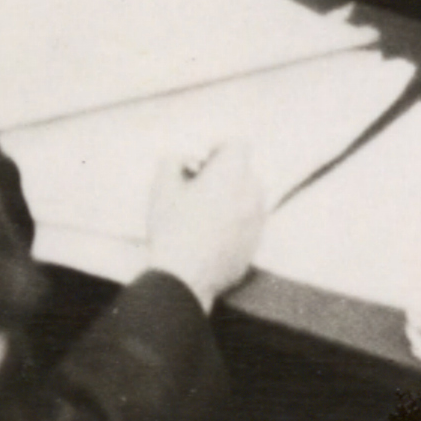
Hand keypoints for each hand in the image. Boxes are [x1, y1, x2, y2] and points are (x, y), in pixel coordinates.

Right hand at [145, 141, 266, 309]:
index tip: (202, 163)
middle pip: (243, 172)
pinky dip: (233, 225)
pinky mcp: (256, 243)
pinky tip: (208, 238)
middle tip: (196, 190)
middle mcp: (254, 192)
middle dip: (223, 176)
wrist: (185, 276)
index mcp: (233, 173)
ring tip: (201, 216)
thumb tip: (180, 158)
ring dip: (230, 200)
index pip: (238, 144)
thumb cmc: (172, 228)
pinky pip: (246, 224)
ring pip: (247, 198)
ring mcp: (259, 219)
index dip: (219, 149)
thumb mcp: (162, 189)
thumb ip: (171, 163)